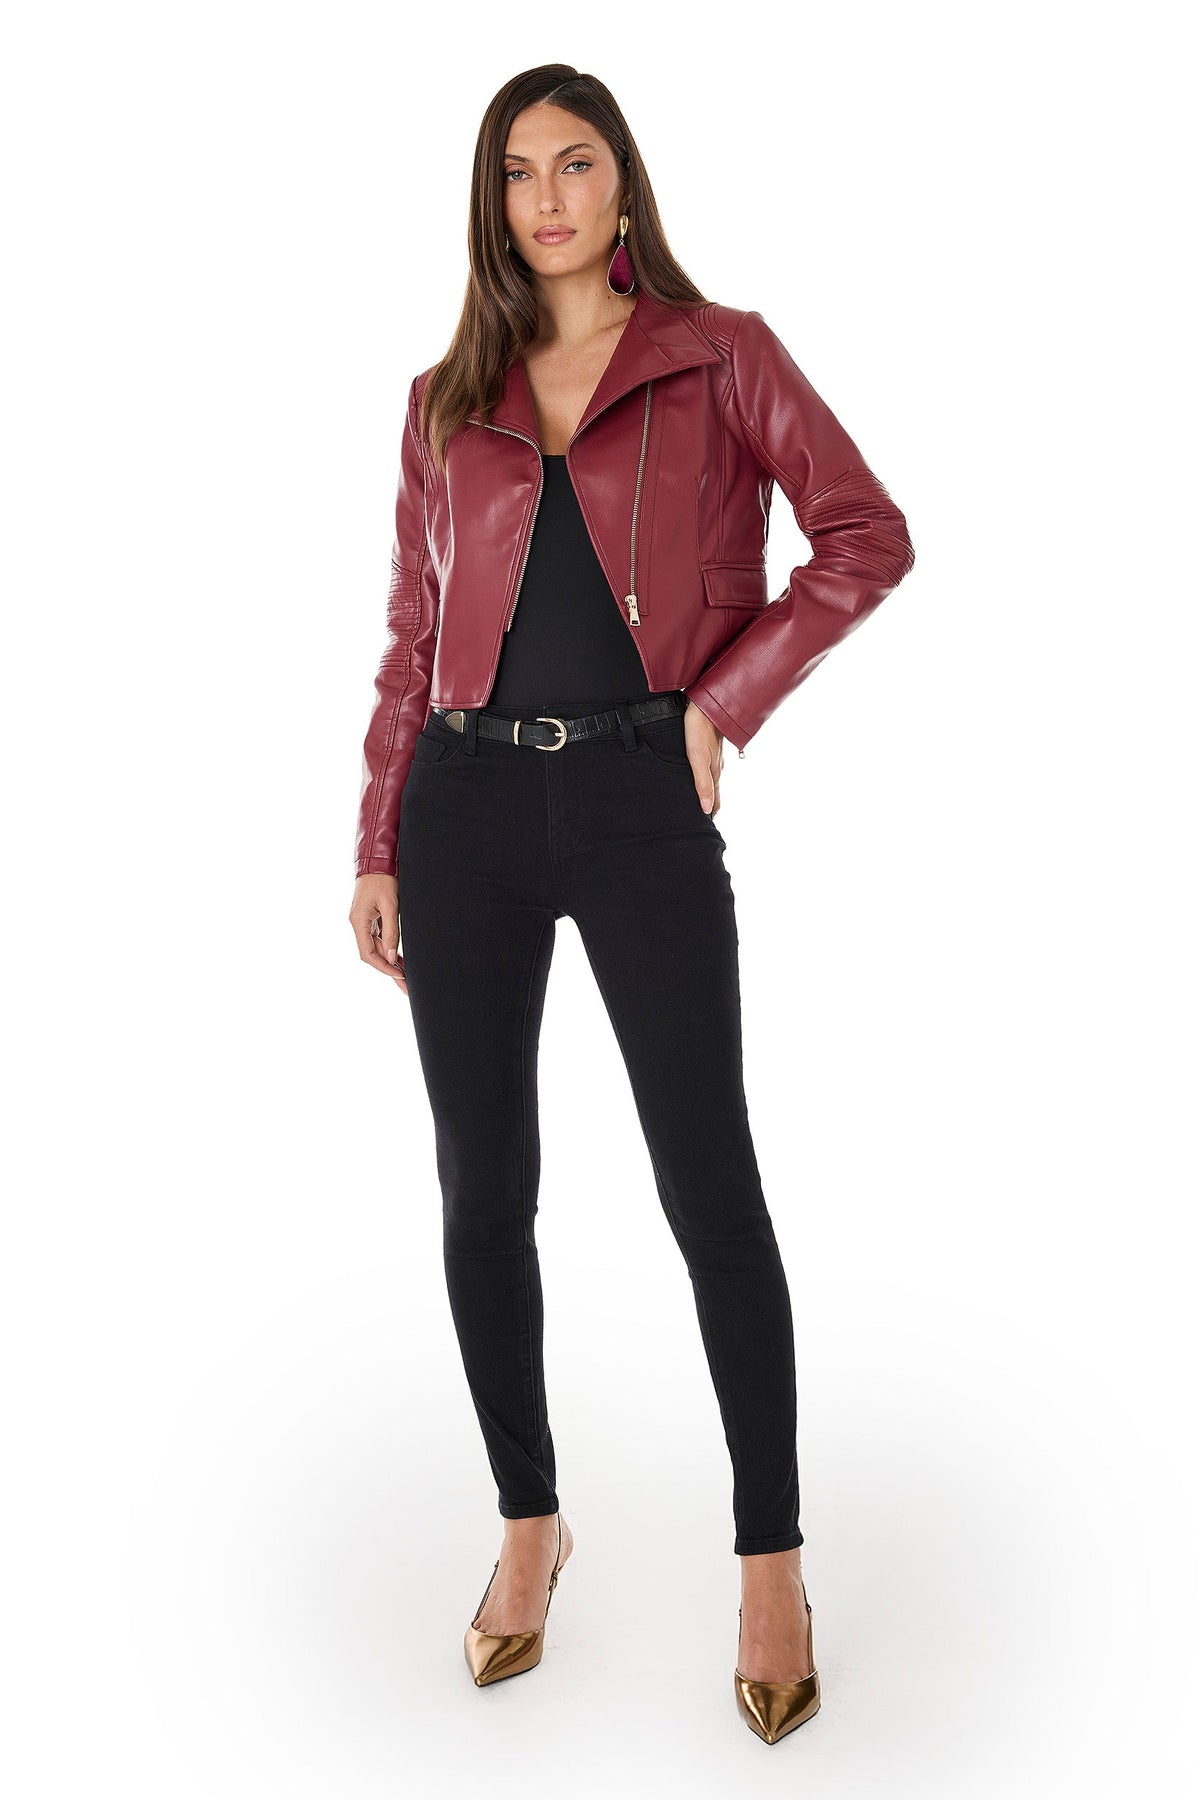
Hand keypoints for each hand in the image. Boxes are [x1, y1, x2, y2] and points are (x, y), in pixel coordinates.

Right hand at [349, 873, 406, 992]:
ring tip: (407, 978)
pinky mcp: (371, 918)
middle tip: (406, 987)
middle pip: (372, 954)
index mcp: (358, 922)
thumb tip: (391, 957)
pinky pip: (379, 939)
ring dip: (390, 962)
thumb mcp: (391, 905)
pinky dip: (390, 950)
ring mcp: (364, 922)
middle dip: (389, 970)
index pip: (368, 954)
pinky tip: (400, 960)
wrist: (377, 860)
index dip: (383, 967)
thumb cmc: (384, 879)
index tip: (399, 976)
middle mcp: (358, 924)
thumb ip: (391, 932)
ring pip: (377, 948)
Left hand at [684, 702, 723, 817]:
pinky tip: (702, 775)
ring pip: (712, 780)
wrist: (707, 704)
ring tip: (703, 803)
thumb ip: (702, 783)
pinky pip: (710, 768)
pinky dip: (706, 779)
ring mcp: (715, 757)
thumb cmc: (699, 730)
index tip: (707, 827)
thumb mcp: (698, 759)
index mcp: (714, 773)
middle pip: (714, 792)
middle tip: (705, 820)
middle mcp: (716, 767)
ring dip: (709, 793)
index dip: (711, 813)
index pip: (714, 800)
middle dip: (711, 806)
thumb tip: (705, 809)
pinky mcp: (710, 747)